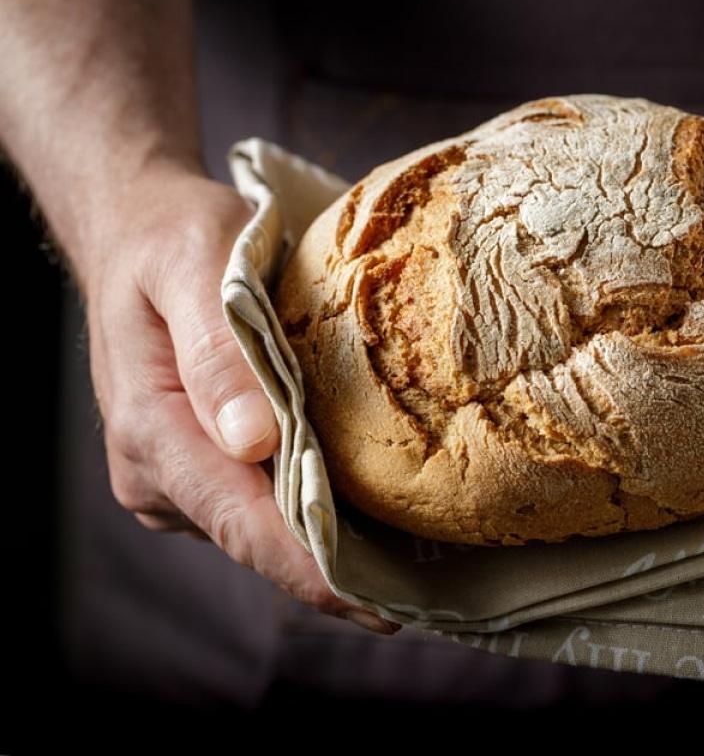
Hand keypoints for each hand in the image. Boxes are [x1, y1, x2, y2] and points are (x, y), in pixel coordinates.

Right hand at [82, 164, 398, 633]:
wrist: (134, 233)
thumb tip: (252, 441)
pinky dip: (315, 516)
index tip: (381, 607)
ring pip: (263, 532)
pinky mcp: (201, 475)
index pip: (242, 524)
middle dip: (340, 574)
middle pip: (260, 543)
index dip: (313, 571)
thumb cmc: (169, 238)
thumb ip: (217, 349)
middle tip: (431, 598)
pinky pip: (262, 507)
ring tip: (419, 568)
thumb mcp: (192, 262)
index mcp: (150, 431)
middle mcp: (158, 475)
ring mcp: (177, 482)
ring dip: (333, 548)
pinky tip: (377, 524)